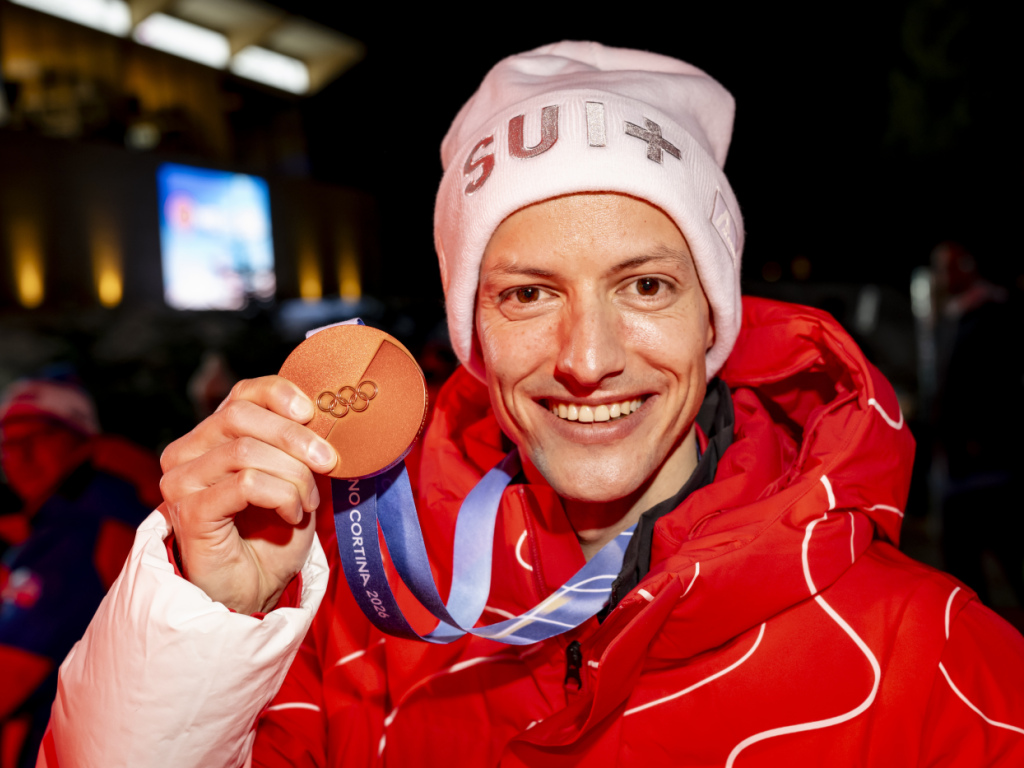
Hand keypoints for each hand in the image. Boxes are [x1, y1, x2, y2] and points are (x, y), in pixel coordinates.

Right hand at [159, 376, 336, 613]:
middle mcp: (186, 453)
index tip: (313, 412)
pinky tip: (291, 515)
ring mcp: (182, 482)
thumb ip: (297, 445)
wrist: (254, 592)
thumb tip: (325, 414)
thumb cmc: (272, 536)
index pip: (241, 394)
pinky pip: (246, 484)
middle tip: (328, 461)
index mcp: (210, 437)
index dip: (279, 394)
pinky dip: (281, 496)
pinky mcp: (189, 512)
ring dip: (293, 476)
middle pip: (241, 416)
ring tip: (307, 502)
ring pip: (247, 451)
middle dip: (295, 437)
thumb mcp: (292, 478)